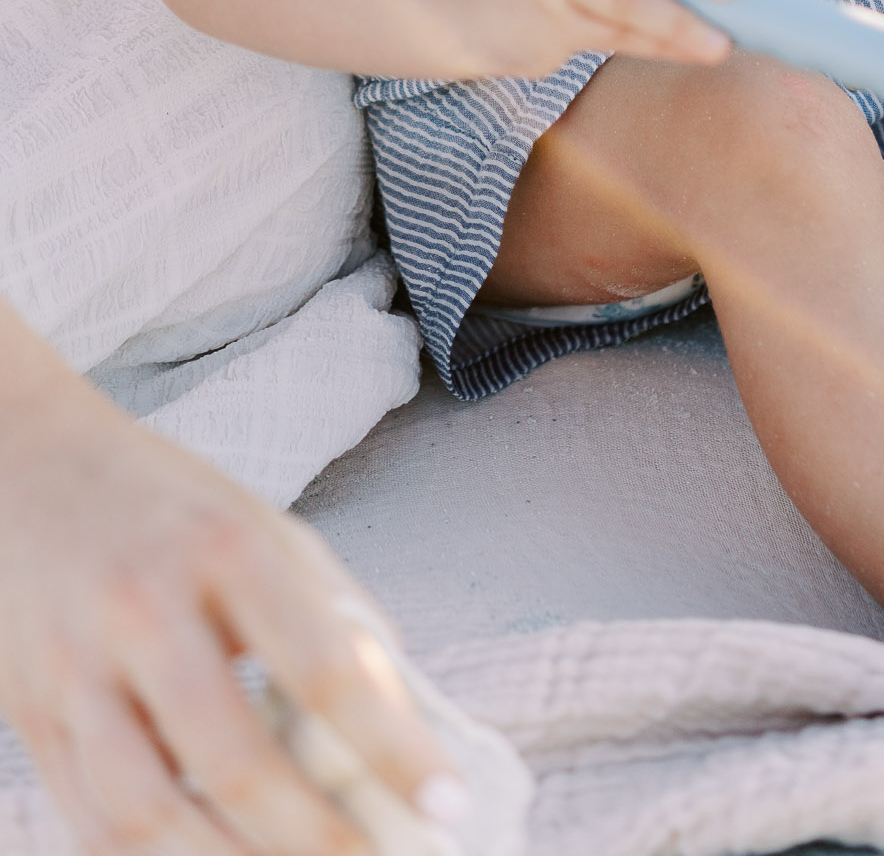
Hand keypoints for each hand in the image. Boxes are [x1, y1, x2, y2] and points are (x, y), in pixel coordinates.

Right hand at [0, 341, 459, 853]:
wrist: (26, 460)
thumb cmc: (168, 503)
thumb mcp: (265, 525)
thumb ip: (335, 611)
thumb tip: (404, 715)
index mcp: (227, 549)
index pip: (324, 667)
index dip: (393, 746)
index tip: (446, 799)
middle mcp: (147, 608)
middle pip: (235, 760)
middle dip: (313, 840)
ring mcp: (76, 668)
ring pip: (146, 813)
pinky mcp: (30, 714)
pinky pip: (88, 821)